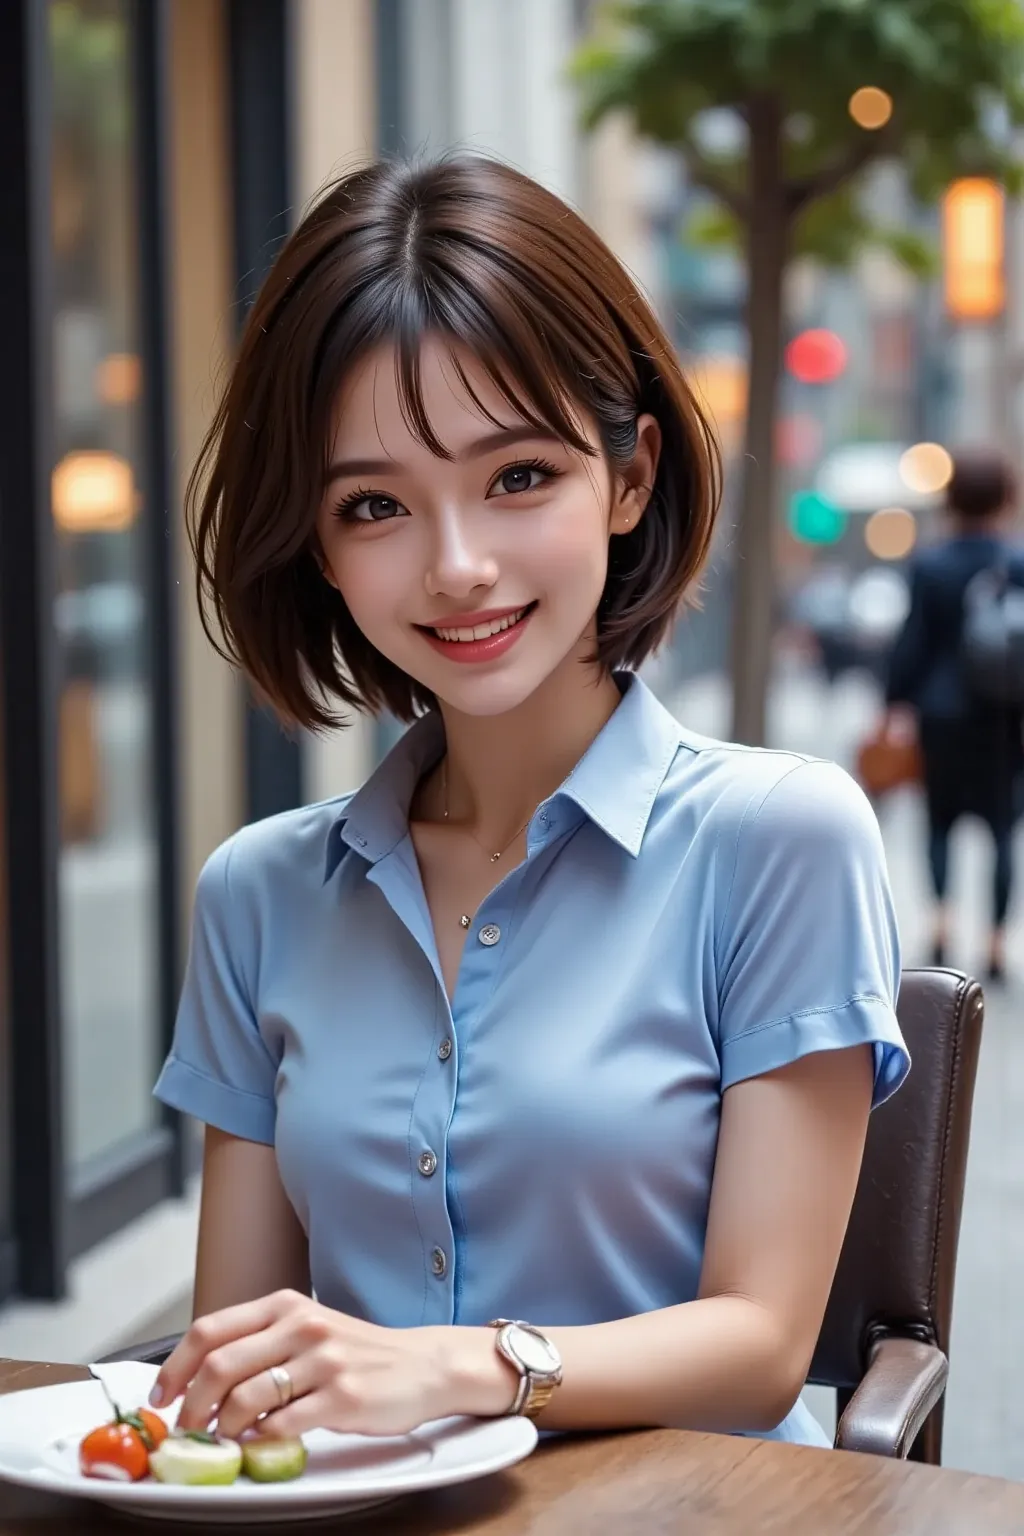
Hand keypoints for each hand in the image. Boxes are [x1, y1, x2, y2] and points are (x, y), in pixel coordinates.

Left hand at [148, 1290, 517, 1439]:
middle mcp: (300, 1326)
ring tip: (222, 1443)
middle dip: (190, 1406)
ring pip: (245, 1398)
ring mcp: (322, 1360)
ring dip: (221, 1430)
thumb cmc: (357, 1352)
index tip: (160, 1398)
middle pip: (219, 1365)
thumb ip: (259, 1345)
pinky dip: (259, 1442)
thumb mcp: (306, 1331)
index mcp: (284, 1306)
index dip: (174, 1368)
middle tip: (185, 1431)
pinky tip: (258, 1445)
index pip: (209, 1330)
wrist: (422, 1365)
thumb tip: (198, 1381)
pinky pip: (282, 1425)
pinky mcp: (342, 1397)